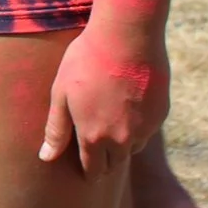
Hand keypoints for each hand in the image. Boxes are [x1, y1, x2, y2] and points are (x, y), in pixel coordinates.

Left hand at [39, 17, 167, 178]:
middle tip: (94, 144)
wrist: (126, 36)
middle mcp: (123, 139)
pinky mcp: (161, 113)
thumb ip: (56, 129)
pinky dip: (138, 123)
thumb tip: (46, 157)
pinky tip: (128, 103)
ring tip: (110, 119)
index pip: (93, 170)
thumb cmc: (86, 61)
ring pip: (133, 147)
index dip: (88, 171)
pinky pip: (147, 128)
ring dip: (123, 142)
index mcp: (95, 137)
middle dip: (104, 159)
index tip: (83, 167)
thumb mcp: (61, 93)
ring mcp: (145, 127)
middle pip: (114, 163)